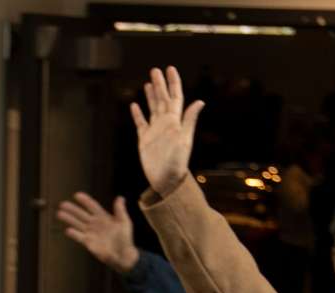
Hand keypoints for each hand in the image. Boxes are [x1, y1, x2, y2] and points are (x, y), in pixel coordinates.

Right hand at [56, 193, 139, 273]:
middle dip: (72, 209)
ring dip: (69, 219)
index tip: (77, 195)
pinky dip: (74, 234)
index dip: (85, 201)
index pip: (92, 206)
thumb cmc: (125, 238)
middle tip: (62, 204)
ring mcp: (91, 233)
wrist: (123, 255)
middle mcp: (95, 224)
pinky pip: (80, 237)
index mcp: (103, 217)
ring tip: (59, 214)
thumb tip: (120, 198)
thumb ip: (120, 210)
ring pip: (77, 224)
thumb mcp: (124, 222)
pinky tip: (67, 230)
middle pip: (81, 214)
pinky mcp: (89, 243)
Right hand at [130, 66, 203, 196]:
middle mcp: (165, 123)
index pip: (174, 97)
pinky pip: (141, 124)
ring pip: (152, 108)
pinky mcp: (145, 141)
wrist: (166, 181)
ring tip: (148, 84)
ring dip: (150, 96)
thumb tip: (200, 101)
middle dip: (160, 84)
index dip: (173, 82)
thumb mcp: (184, 139)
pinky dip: (138, 114)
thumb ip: (189, 119)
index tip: (170, 69)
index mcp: (175, 121)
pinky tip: (135, 106)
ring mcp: (155, 131)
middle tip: (155, 70)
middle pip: (162, 99)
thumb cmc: (177, 162)